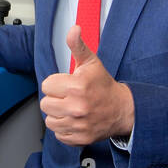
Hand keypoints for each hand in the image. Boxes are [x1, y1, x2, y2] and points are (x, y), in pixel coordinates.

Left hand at [39, 26, 134, 145]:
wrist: (122, 110)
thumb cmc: (103, 86)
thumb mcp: (91, 63)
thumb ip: (78, 46)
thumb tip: (73, 29)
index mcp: (77, 86)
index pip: (46, 86)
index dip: (55, 84)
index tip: (66, 85)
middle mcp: (77, 107)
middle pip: (45, 104)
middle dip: (55, 99)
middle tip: (68, 97)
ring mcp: (78, 124)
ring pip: (49, 121)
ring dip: (58, 115)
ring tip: (70, 109)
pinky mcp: (79, 138)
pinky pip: (58, 134)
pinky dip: (64, 128)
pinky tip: (74, 120)